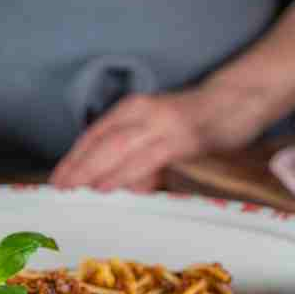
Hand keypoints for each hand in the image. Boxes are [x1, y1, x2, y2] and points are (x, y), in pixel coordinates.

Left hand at [50, 84, 269, 191]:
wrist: (238, 101)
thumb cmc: (197, 122)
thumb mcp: (159, 136)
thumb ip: (138, 159)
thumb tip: (119, 188)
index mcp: (132, 109)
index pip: (93, 135)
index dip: (73, 159)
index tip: (56, 181)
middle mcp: (141, 111)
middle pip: (99, 143)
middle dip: (76, 168)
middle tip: (58, 192)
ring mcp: (161, 122)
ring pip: (117, 149)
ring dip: (93, 172)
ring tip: (75, 192)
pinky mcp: (182, 135)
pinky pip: (146, 158)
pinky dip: (124, 174)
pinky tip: (108, 187)